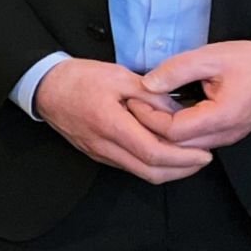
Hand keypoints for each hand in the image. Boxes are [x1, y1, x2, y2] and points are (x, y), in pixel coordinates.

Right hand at [31, 59, 214, 184]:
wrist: (46, 88)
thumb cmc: (80, 78)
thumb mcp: (120, 76)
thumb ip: (152, 95)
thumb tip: (178, 112)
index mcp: (110, 124)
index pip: (153, 153)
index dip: (183, 158)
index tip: (204, 153)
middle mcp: (105, 146)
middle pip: (151, 173)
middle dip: (183, 170)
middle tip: (204, 159)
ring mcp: (101, 153)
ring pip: (141, 174)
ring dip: (169, 170)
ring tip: (190, 156)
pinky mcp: (99, 154)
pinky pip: (130, 166)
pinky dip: (153, 164)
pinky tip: (165, 152)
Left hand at [139, 41, 250, 151]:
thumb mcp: (211, 56)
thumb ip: (177, 69)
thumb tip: (147, 83)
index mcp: (222, 117)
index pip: (173, 131)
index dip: (149, 118)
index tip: (135, 99)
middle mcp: (225, 135)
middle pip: (176, 146)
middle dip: (151, 128)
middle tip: (135, 105)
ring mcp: (228, 138)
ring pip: (185, 148)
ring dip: (164, 131)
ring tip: (147, 108)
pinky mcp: (228, 134)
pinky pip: (197, 141)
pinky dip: (178, 132)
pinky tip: (167, 113)